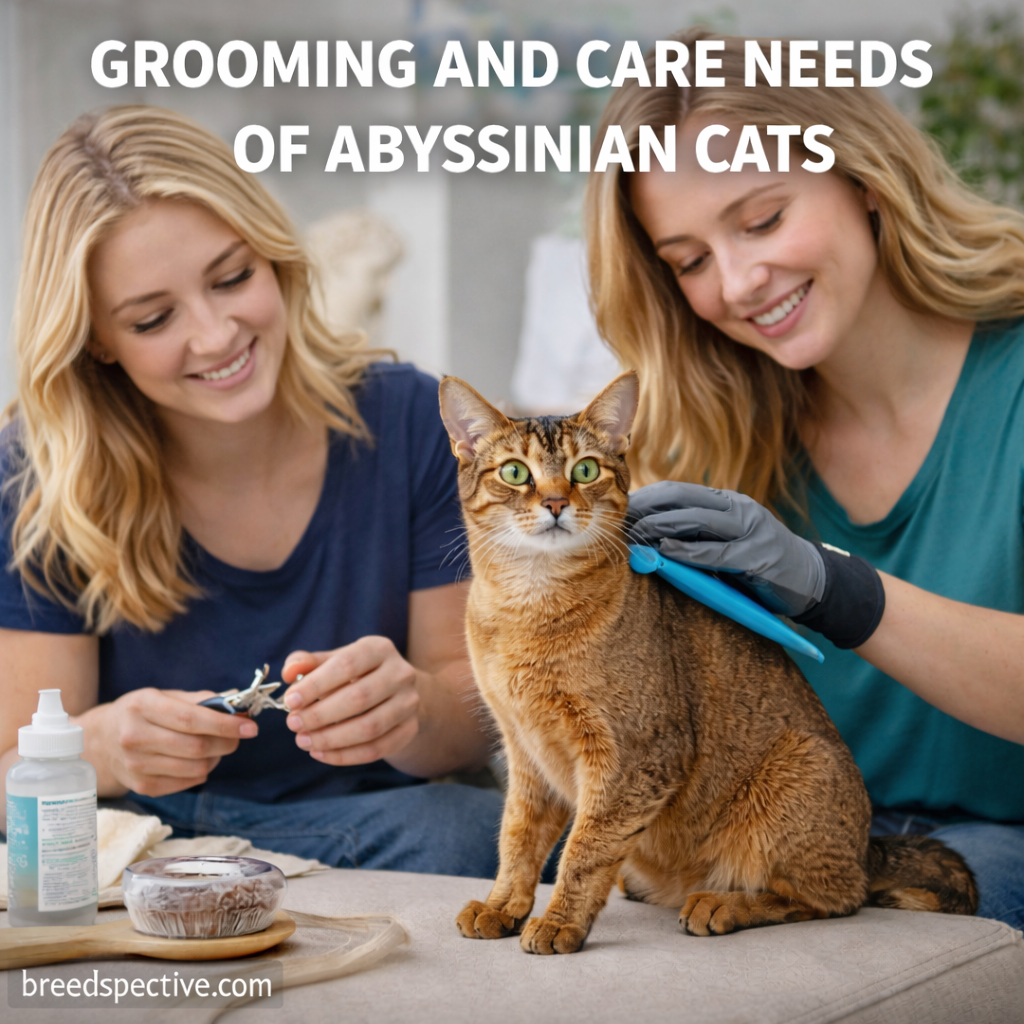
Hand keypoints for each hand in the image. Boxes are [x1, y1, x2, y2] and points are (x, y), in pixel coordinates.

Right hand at [89, 688, 257, 796]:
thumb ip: (199, 700)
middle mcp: (135, 737)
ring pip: (195, 768)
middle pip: (196, 747)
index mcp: (142, 708)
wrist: (100, 742)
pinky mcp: (142, 787)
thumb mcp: (163, 696)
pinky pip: (188, 782)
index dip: (224, 724)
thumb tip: (235, 705)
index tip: (250, 726)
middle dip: (227, 742)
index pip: (190, 719)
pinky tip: (198, 759)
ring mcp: (136, 766)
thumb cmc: (140, 714)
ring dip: (216, 757)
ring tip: (216, 746)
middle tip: (239, 736)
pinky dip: (202, 771)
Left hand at [280, 636, 420, 766]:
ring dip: (330, 738)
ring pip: (369, 727)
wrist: (398, 692)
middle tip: (293, 724)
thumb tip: (289, 672)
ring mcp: (409, 703)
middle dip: (320, 715)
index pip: (346, 665)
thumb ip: (308, 663)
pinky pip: (376, 749)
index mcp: (379, 649)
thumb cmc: (357, 675)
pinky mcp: (409, 729)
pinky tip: (321, 753)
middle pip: (359, 698)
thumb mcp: (335, 661)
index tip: (291, 701)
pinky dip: (345, 755)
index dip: (316, 685)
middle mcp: (401, 673)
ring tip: (304, 741)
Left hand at [627, 481, 825, 615]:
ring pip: (697, 520)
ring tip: (636, 535)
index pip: (677, 491)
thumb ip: (694, 535)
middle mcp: (738, 508)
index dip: (645, 498)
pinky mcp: (760, 556)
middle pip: (682, 499)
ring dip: (662, 527)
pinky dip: (689, 552)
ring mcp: (751, 529)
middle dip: (647, 509)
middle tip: (620, 521)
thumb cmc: (757, 563)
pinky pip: (717, 553)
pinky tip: (666, 553)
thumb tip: (645, 538)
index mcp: (726, 501)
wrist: (810, 580)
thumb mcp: (725, 541)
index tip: (618, 509)